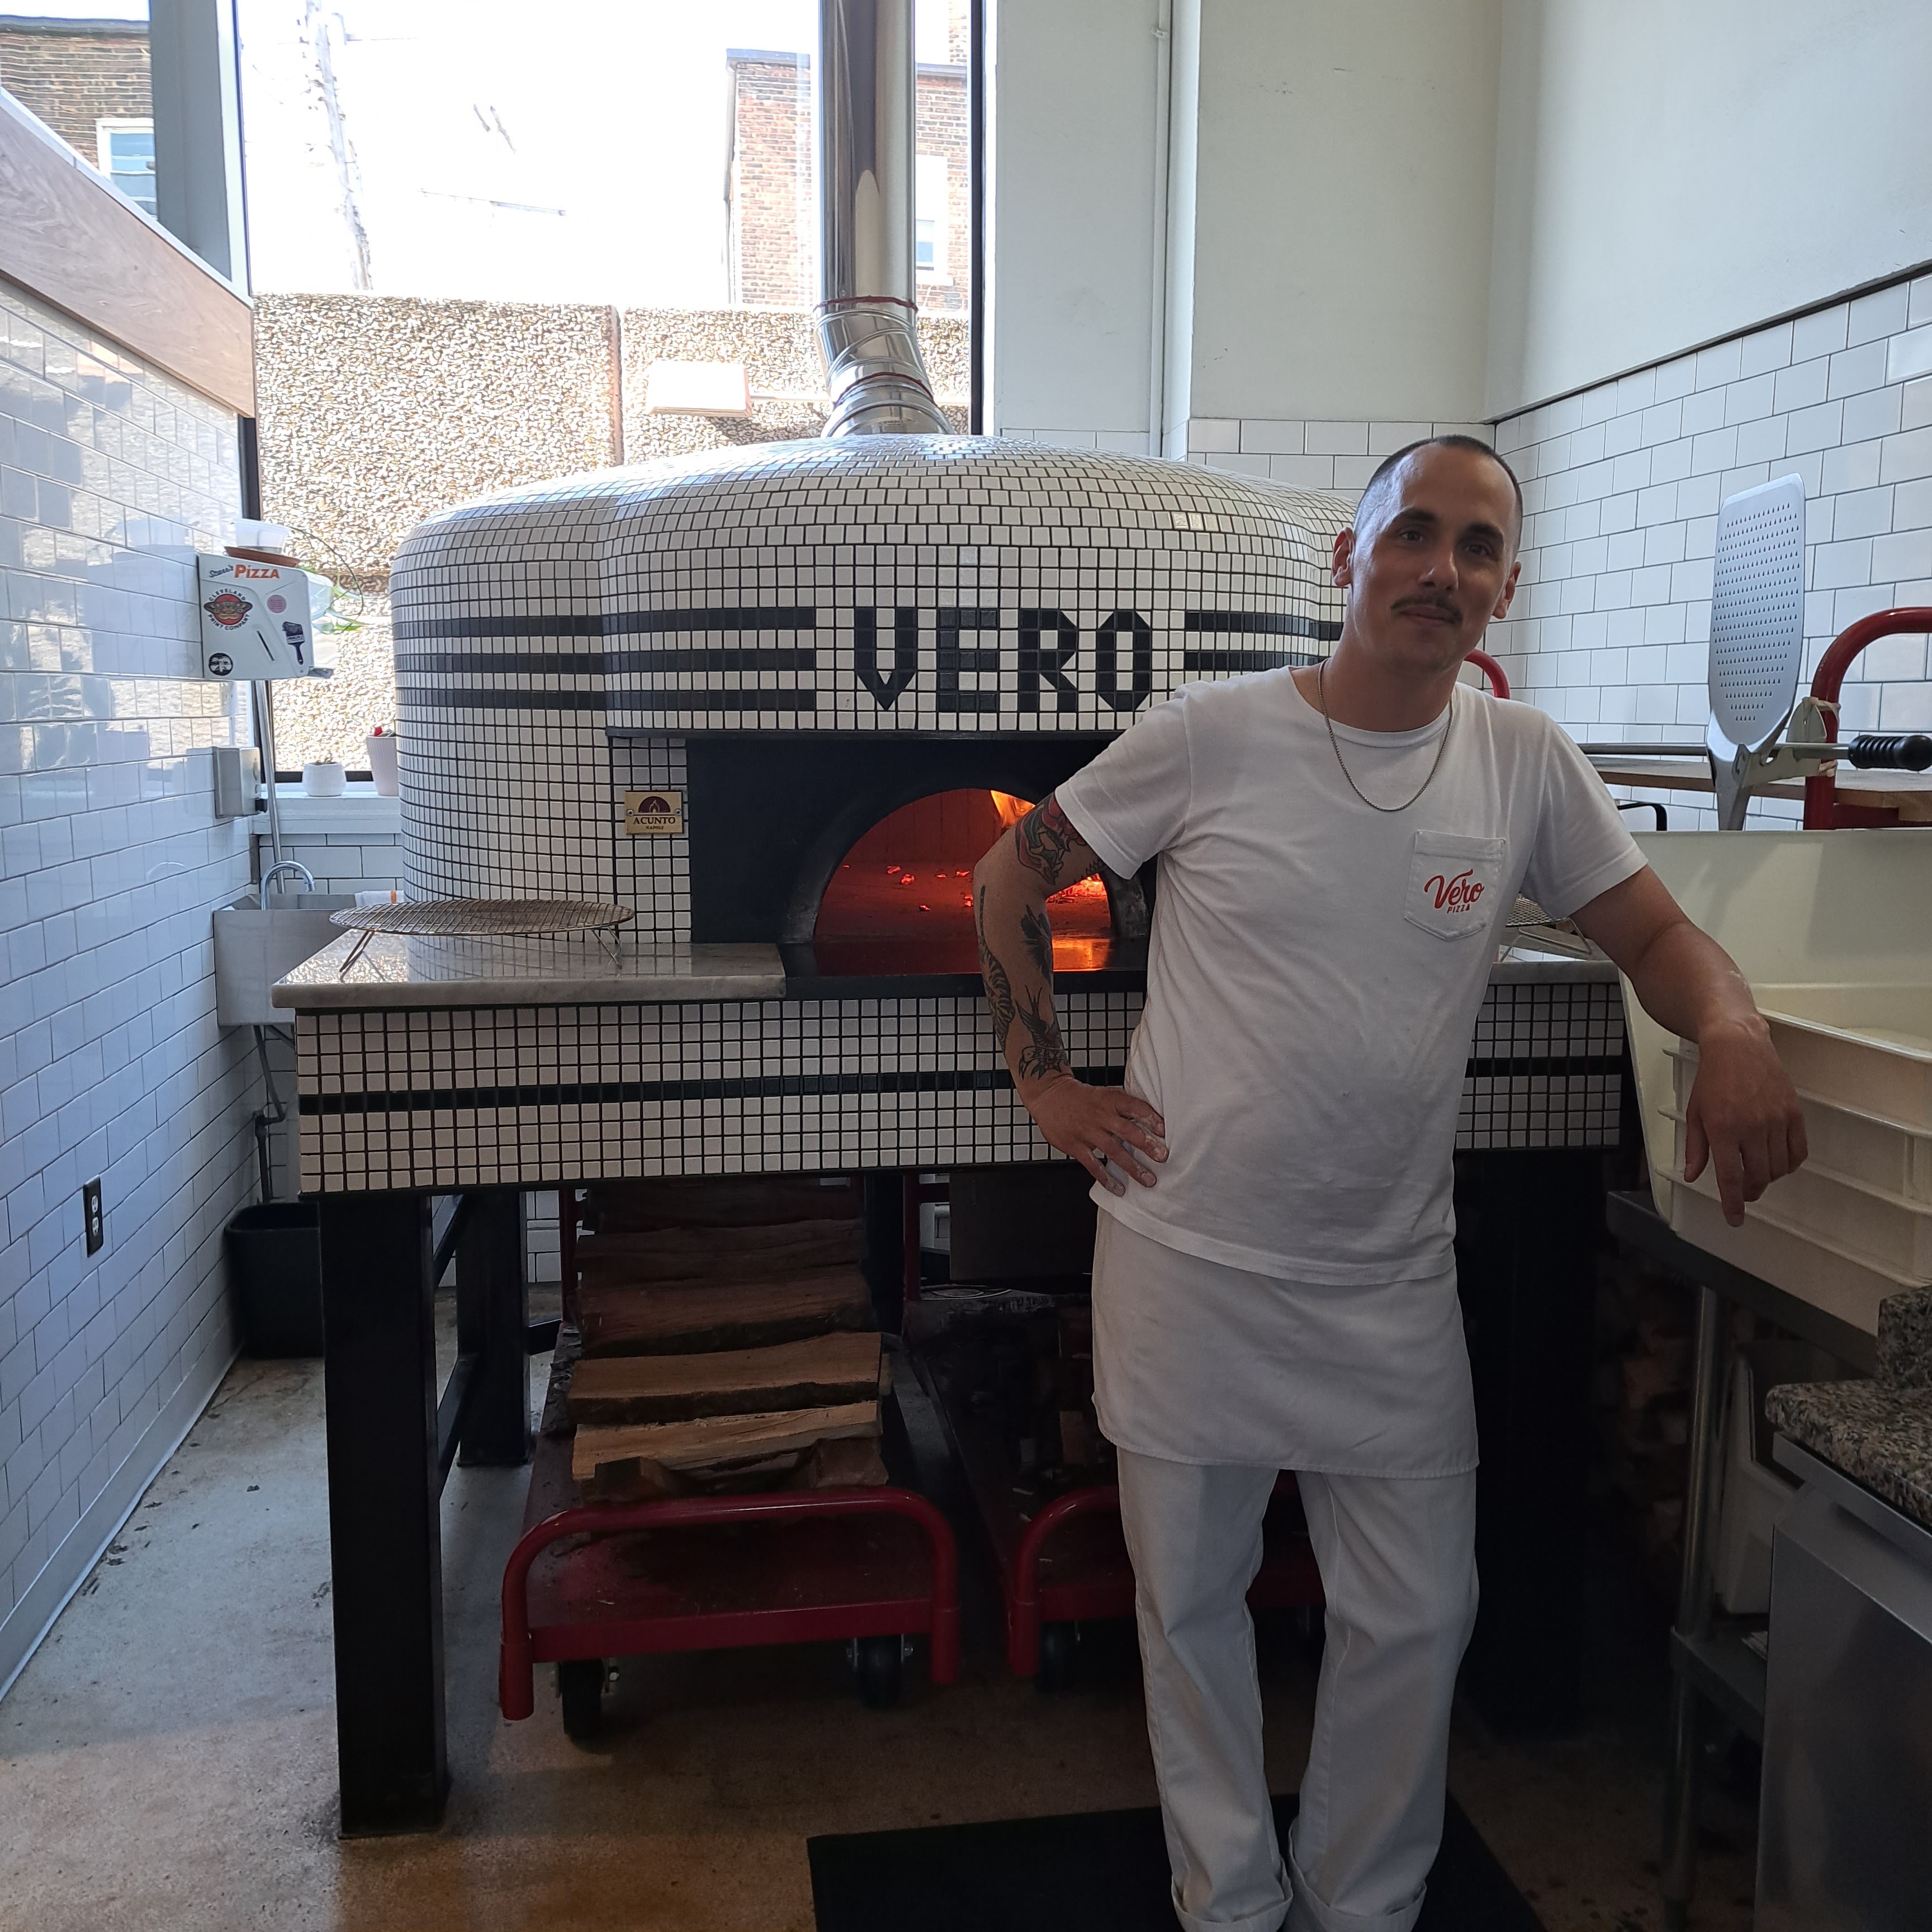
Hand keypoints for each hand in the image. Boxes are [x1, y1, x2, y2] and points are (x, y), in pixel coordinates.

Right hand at [1024, 1074, 1168, 1195]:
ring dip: (1132, 1167)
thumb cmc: (1082, 1098)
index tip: (1165, 1130)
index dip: (1150, 1118)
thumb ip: (1123, 1107)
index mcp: (1109, 1099)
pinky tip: (1118, 1188)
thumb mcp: (1104, 1094)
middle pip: (1127, 1130)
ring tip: (1148, 1180)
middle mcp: (1100, 1115)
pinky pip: (1092, 1165)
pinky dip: (1106, 1178)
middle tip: (1163, 1156)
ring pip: (1113, 1151)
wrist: (1049, 1096)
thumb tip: (1151, 1121)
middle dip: (1146, 1144)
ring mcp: (1087, 1132)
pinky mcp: (1074, 1146)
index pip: (1134, 1107)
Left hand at [1683, 1017, 1807, 1225]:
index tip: (1734, 1219)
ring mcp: (1775, 1120)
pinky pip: (1798, 1151)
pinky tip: (1779, 1162)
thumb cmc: (1713, 1078)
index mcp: (1723, 1129)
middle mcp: (1751, 1127)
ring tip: (1757, 1173)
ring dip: (1768, 1178)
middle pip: (1757, 1177)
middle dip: (1750, 1192)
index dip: (1733, 1204)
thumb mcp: (1695, 1113)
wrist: (1738, 1045)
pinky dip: (1789, 1164)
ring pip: (1778, 1168)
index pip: (1731, 1178)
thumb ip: (1696, 1148)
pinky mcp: (1793, 1113)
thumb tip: (1693, 1176)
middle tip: (1744, 1193)